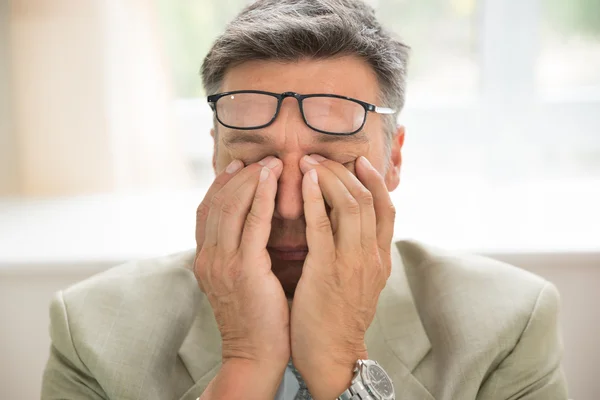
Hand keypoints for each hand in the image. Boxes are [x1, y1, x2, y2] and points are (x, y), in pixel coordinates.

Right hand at [194, 156, 289, 377]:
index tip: (236, 166)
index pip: (205, 212)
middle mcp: (208, 258)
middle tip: (257, 159)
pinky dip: (261, 196)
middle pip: (216, 204)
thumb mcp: (239, 282)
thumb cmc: (256, 319)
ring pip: (231, 207)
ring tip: (269, 163)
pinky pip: (253, 222)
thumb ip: (240, 254)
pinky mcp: (244, 269)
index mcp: (205, 261)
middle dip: (237, 177)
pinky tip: (272, 180)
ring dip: (250, 180)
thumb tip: (255, 227)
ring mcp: (222, 263)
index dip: (219, 186)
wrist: (255, 355)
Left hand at [291, 154, 394, 398]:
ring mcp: (353, 262)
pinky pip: (323, 225)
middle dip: (345, 172)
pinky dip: (317, 199)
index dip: (375, 180)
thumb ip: (358, 253)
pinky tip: (307, 183)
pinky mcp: (328, 269)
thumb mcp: (360, 282)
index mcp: (381, 258)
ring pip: (351, 205)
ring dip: (330, 177)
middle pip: (368, 199)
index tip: (359, 161)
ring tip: (310, 162)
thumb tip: (346, 225)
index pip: (387, 208)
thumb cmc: (339, 318)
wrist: (333, 355)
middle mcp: (372, 256)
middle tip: (323, 155)